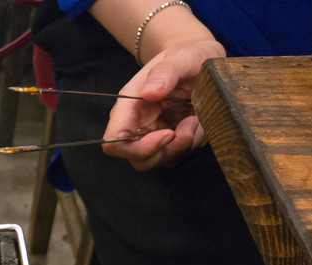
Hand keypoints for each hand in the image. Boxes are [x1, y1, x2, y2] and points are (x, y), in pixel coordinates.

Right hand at [102, 39, 224, 169]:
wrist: (196, 60)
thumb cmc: (185, 56)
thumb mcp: (180, 57)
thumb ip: (165, 72)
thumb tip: (149, 93)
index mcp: (129, 106)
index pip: (114, 141)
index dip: (139, 148)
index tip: (168, 134)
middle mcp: (136, 125)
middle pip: (138, 159)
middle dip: (167, 150)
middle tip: (191, 125)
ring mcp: (151, 136)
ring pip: (158, 161)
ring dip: (182, 146)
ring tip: (196, 118)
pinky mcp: (167, 142)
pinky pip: (175, 156)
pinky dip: (190, 144)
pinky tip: (197, 122)